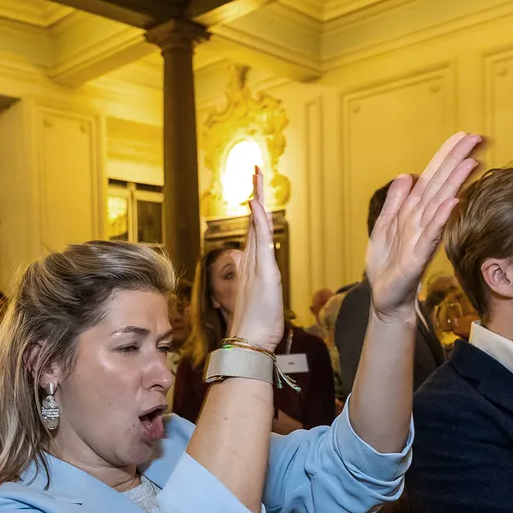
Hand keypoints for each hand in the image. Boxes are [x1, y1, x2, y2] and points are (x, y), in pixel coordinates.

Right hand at [227, 167, 284, 350]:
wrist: (250, 342)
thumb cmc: (258, 325)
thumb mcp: (262, 298)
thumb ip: (257, 281)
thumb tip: (248, 267)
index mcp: (254, 266)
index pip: (256, 231)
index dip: (257, 210)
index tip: (257, 191)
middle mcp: (252, 261)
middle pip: (255, 220)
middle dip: (256, 195)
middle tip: (256, 170)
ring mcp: (256, 265)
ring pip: (256, 225)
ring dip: (257, 199)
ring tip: (257, 176)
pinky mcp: (263, 272)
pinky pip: (260, 241)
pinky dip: (259, 221)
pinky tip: (257, 205)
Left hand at [366, 133, 482, 320]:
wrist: (385, 297)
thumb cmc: (387, 265)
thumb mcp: (383, 227)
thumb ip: (394, 202)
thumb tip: (406, 175)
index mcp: (413, 211)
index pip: (432, 178)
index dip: (445, 157)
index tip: (462, 136)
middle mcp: (422, 220)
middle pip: (441, 185)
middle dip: (456, 161)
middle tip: (476, 139)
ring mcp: (422, 237)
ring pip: (439, 204)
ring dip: (454, 183)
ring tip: (470, 163)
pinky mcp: (418, 256)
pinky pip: (430, 234)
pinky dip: (440, 217)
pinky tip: (451, 202)